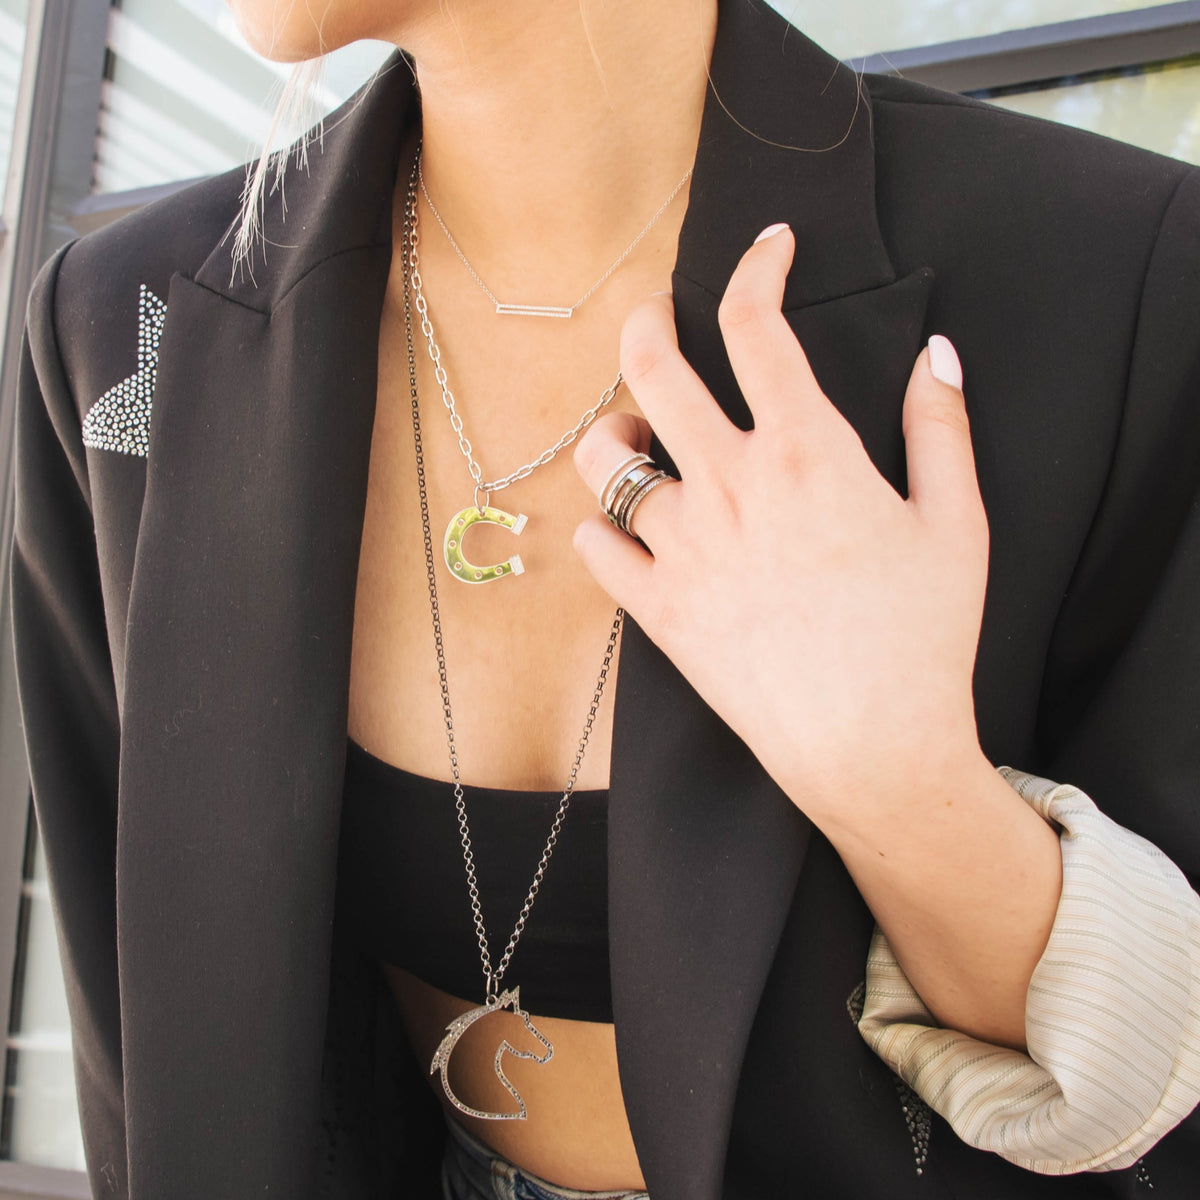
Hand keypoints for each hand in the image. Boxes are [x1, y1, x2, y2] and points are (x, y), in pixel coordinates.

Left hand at [573, 225, 990, 827]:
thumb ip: (942, 428)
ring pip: (604, 458)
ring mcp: (683, 547)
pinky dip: (603, 527)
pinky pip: (596, 548)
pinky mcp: (657, 610)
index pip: (758, 326)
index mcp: (805, 452)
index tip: (767, 248)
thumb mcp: (958, 523)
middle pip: (652, 366)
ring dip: (614, 432)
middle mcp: (730, 485)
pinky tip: (630, 525)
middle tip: (655, 314)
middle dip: (646, 318)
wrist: (872, 749)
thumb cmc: (923, 638)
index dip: (756, 268)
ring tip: (637, 438)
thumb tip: (935, 355)